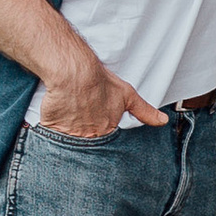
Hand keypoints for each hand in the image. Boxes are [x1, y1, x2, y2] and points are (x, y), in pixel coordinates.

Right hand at [39, 54, 166, 141]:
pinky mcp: (53, 128)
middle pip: (87, 143)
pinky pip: (52, 135)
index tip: (95, 120)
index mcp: (106, 130)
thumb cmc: (100, 81)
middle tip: (82, 119)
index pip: (104, 138)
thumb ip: (144, 111)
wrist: (75, 72)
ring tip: (69, 118)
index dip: (99, 129)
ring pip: (69, 141)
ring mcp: (71, 134)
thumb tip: (163, 121)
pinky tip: (56, 118)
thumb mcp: (127, 95)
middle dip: (85, 135)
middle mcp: (90, 136)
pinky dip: (53, 130)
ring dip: (69, 134)